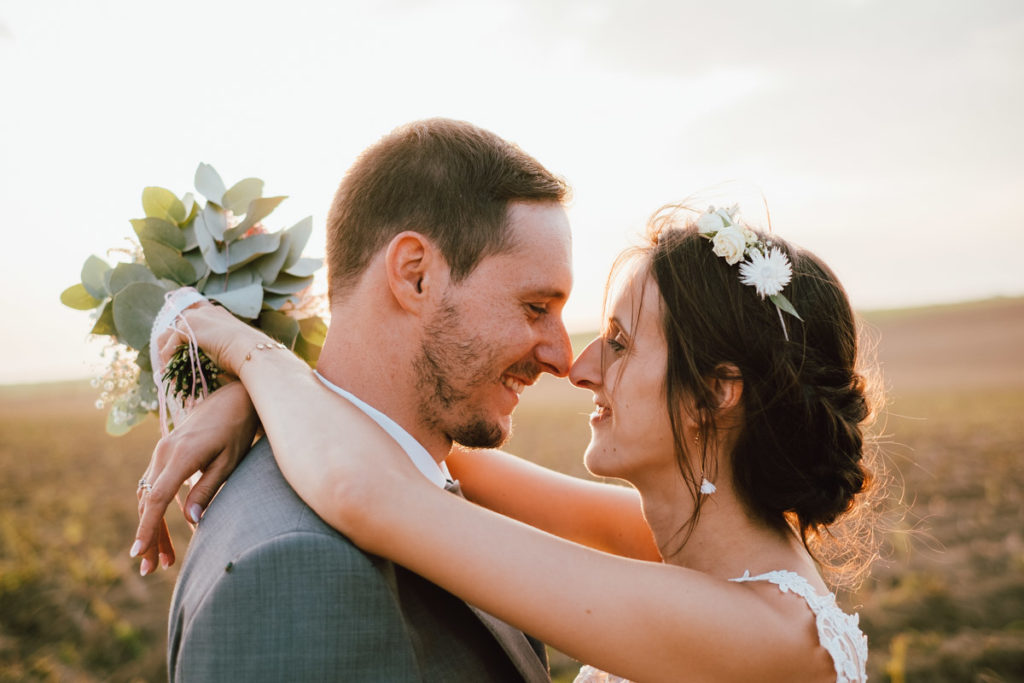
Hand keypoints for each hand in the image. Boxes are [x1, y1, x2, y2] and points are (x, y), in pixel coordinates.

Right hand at [131, 381, 259, 574]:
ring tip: (163, 559)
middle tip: (153, 569)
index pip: (156, 499)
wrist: (233, 398)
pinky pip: (154, 486)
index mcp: (180, 456)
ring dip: (151, 526)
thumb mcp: (230, 461)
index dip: (147, 528)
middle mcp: (164, 453)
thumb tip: (192, 521)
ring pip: (147, 496)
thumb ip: (208, 489)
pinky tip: (166, 531)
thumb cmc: (238, 430)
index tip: (138, 553)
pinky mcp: (165, 453)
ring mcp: (161, 451)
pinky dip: (155, 510)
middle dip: (148, 537)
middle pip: (147, 502)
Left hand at [155, 300, 265, 378]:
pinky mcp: (188, 327)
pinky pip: (169, 345)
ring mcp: (195, 317)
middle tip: (170, 365)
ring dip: (167, 354)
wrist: (252, 352)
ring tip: (169, 372)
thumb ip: (219, 349)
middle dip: (170, 345)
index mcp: (217, 314)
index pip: (192, 318)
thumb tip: (215, 368)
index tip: (178, 353)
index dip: (183, 335)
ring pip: (169, 336)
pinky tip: (174, 374)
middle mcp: (204, 312)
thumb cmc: (249, 356)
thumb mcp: (234, 349)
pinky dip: (169, 360)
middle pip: (176, 325)